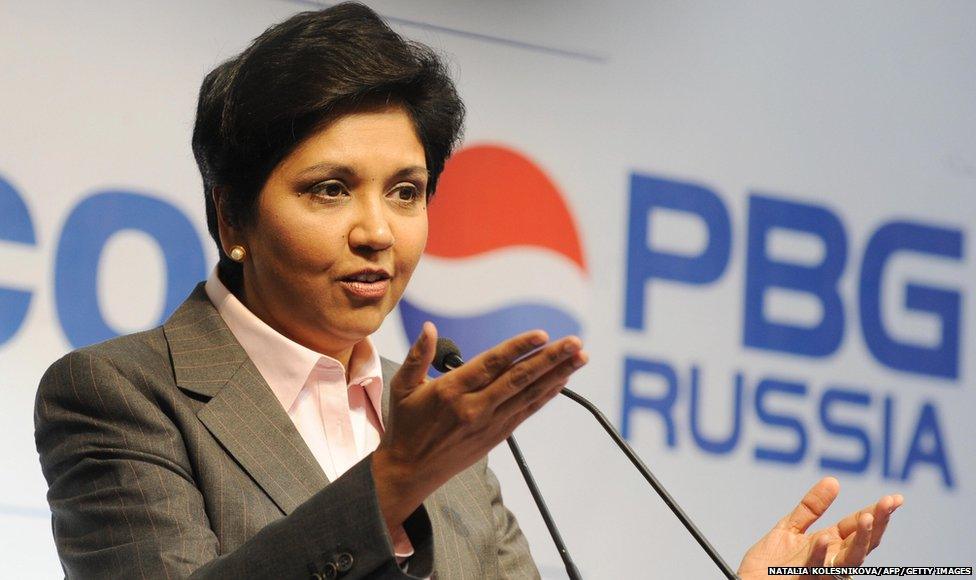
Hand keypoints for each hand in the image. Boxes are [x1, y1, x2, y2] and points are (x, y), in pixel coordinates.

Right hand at [371, 322, 587, 530]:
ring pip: (528, 394)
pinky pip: (526, 411)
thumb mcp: (402, 386)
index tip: (543, 335)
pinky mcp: (496, 436)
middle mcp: (475, 407)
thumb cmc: (405, 425)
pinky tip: (561, 382)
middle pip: (519, 378)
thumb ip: (418, 355)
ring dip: (557, 375)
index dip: (519, 347)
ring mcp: (488, 423)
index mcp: (452, 390)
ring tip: (579, 359)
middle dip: (551, 359)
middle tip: (576, 344)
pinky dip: (545, 395)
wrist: (409, 471)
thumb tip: (429, 328)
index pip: (493, 363)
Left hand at [737, 477, 903, 578]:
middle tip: (888, 504)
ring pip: (847, 560)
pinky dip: (820, 555)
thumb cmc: (769, 564)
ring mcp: (819, 573)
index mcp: (829, 545)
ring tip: (866, 517)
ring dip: (859, 540)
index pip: (857, 527)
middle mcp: (830, 560)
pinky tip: (824, 538)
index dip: (876, 513)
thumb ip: (811, 508)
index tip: (895, 499)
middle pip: (861, 544)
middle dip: (877, 524)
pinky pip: (813, 569)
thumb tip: (833, 481)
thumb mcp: (790, 528)